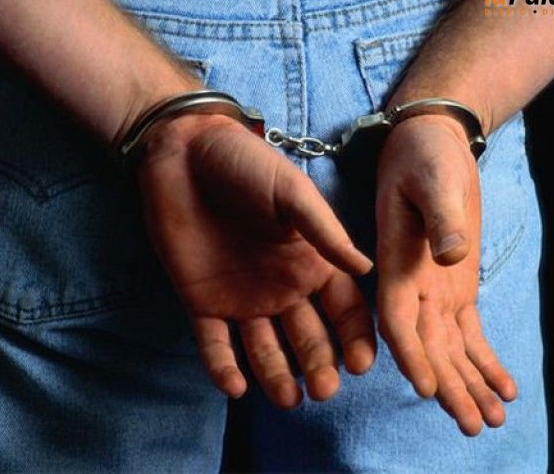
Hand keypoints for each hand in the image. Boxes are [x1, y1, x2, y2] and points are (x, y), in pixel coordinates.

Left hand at [136, 114, 375, 407]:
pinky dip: (223, 367)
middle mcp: (282, 287)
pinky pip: (214, 344)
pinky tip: (235, 387)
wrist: (185, 155)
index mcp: (310, 263)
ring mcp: (242, 298)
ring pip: (265, 348)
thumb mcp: (293, 195)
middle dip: (319, 366)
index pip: (344, 309)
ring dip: (277, 376)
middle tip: (323, 391)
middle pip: (309, 338)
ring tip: (288, 399)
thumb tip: (368, 269)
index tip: (361, 366)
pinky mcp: (202, 302)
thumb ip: (326, 233)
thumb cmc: (246, 167)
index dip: (356, 338)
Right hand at [375, 114, 516, 435]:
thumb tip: (452, 258)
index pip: (396, 319)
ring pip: (448, 347)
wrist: (430, 145)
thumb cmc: (424, 157)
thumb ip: (440, 217)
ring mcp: (435, 288)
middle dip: (447, 386)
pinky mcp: (456, 287)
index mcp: (395, 262)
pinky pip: (467, 332)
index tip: (428, 388)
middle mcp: (411, 284)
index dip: (410, 354)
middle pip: (426, 346)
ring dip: (466, 383)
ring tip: (489, 420)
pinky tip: (502, 388)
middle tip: (471, 425)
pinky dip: (483, 360)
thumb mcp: (432, 179)